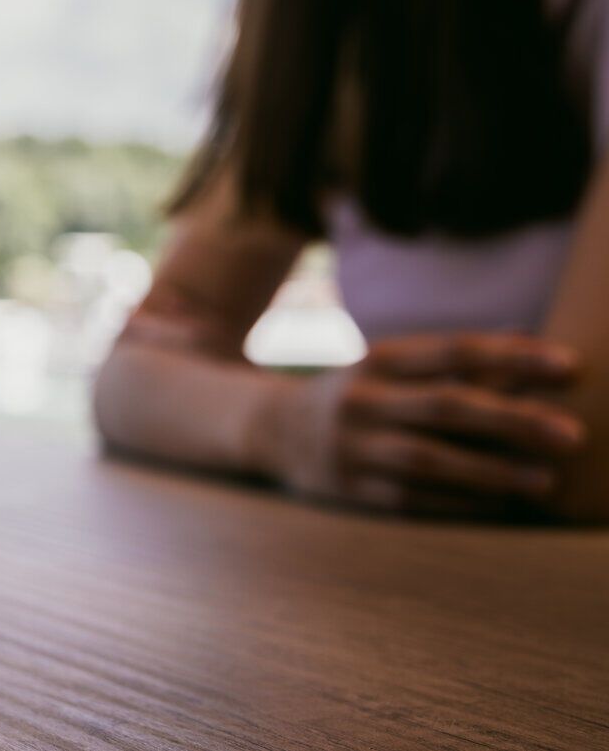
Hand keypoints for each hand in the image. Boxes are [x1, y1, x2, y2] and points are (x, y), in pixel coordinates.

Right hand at [260, 334, 586, 517]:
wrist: (271, 429)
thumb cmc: (358, 394)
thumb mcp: (392, 366)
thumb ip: (457, 360)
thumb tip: (530, 341)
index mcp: (378, 359)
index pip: (454, 351)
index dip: (514, 356)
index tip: (571, 366)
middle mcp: (362, 399)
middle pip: (446, 405)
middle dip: (513, 420)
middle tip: (573, 434)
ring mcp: (352, 446)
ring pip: (428, 458)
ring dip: (491, 470)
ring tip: (545, 480)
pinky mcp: (348, 489)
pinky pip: (410, 499)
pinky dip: (458, 503)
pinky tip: (498, 505)